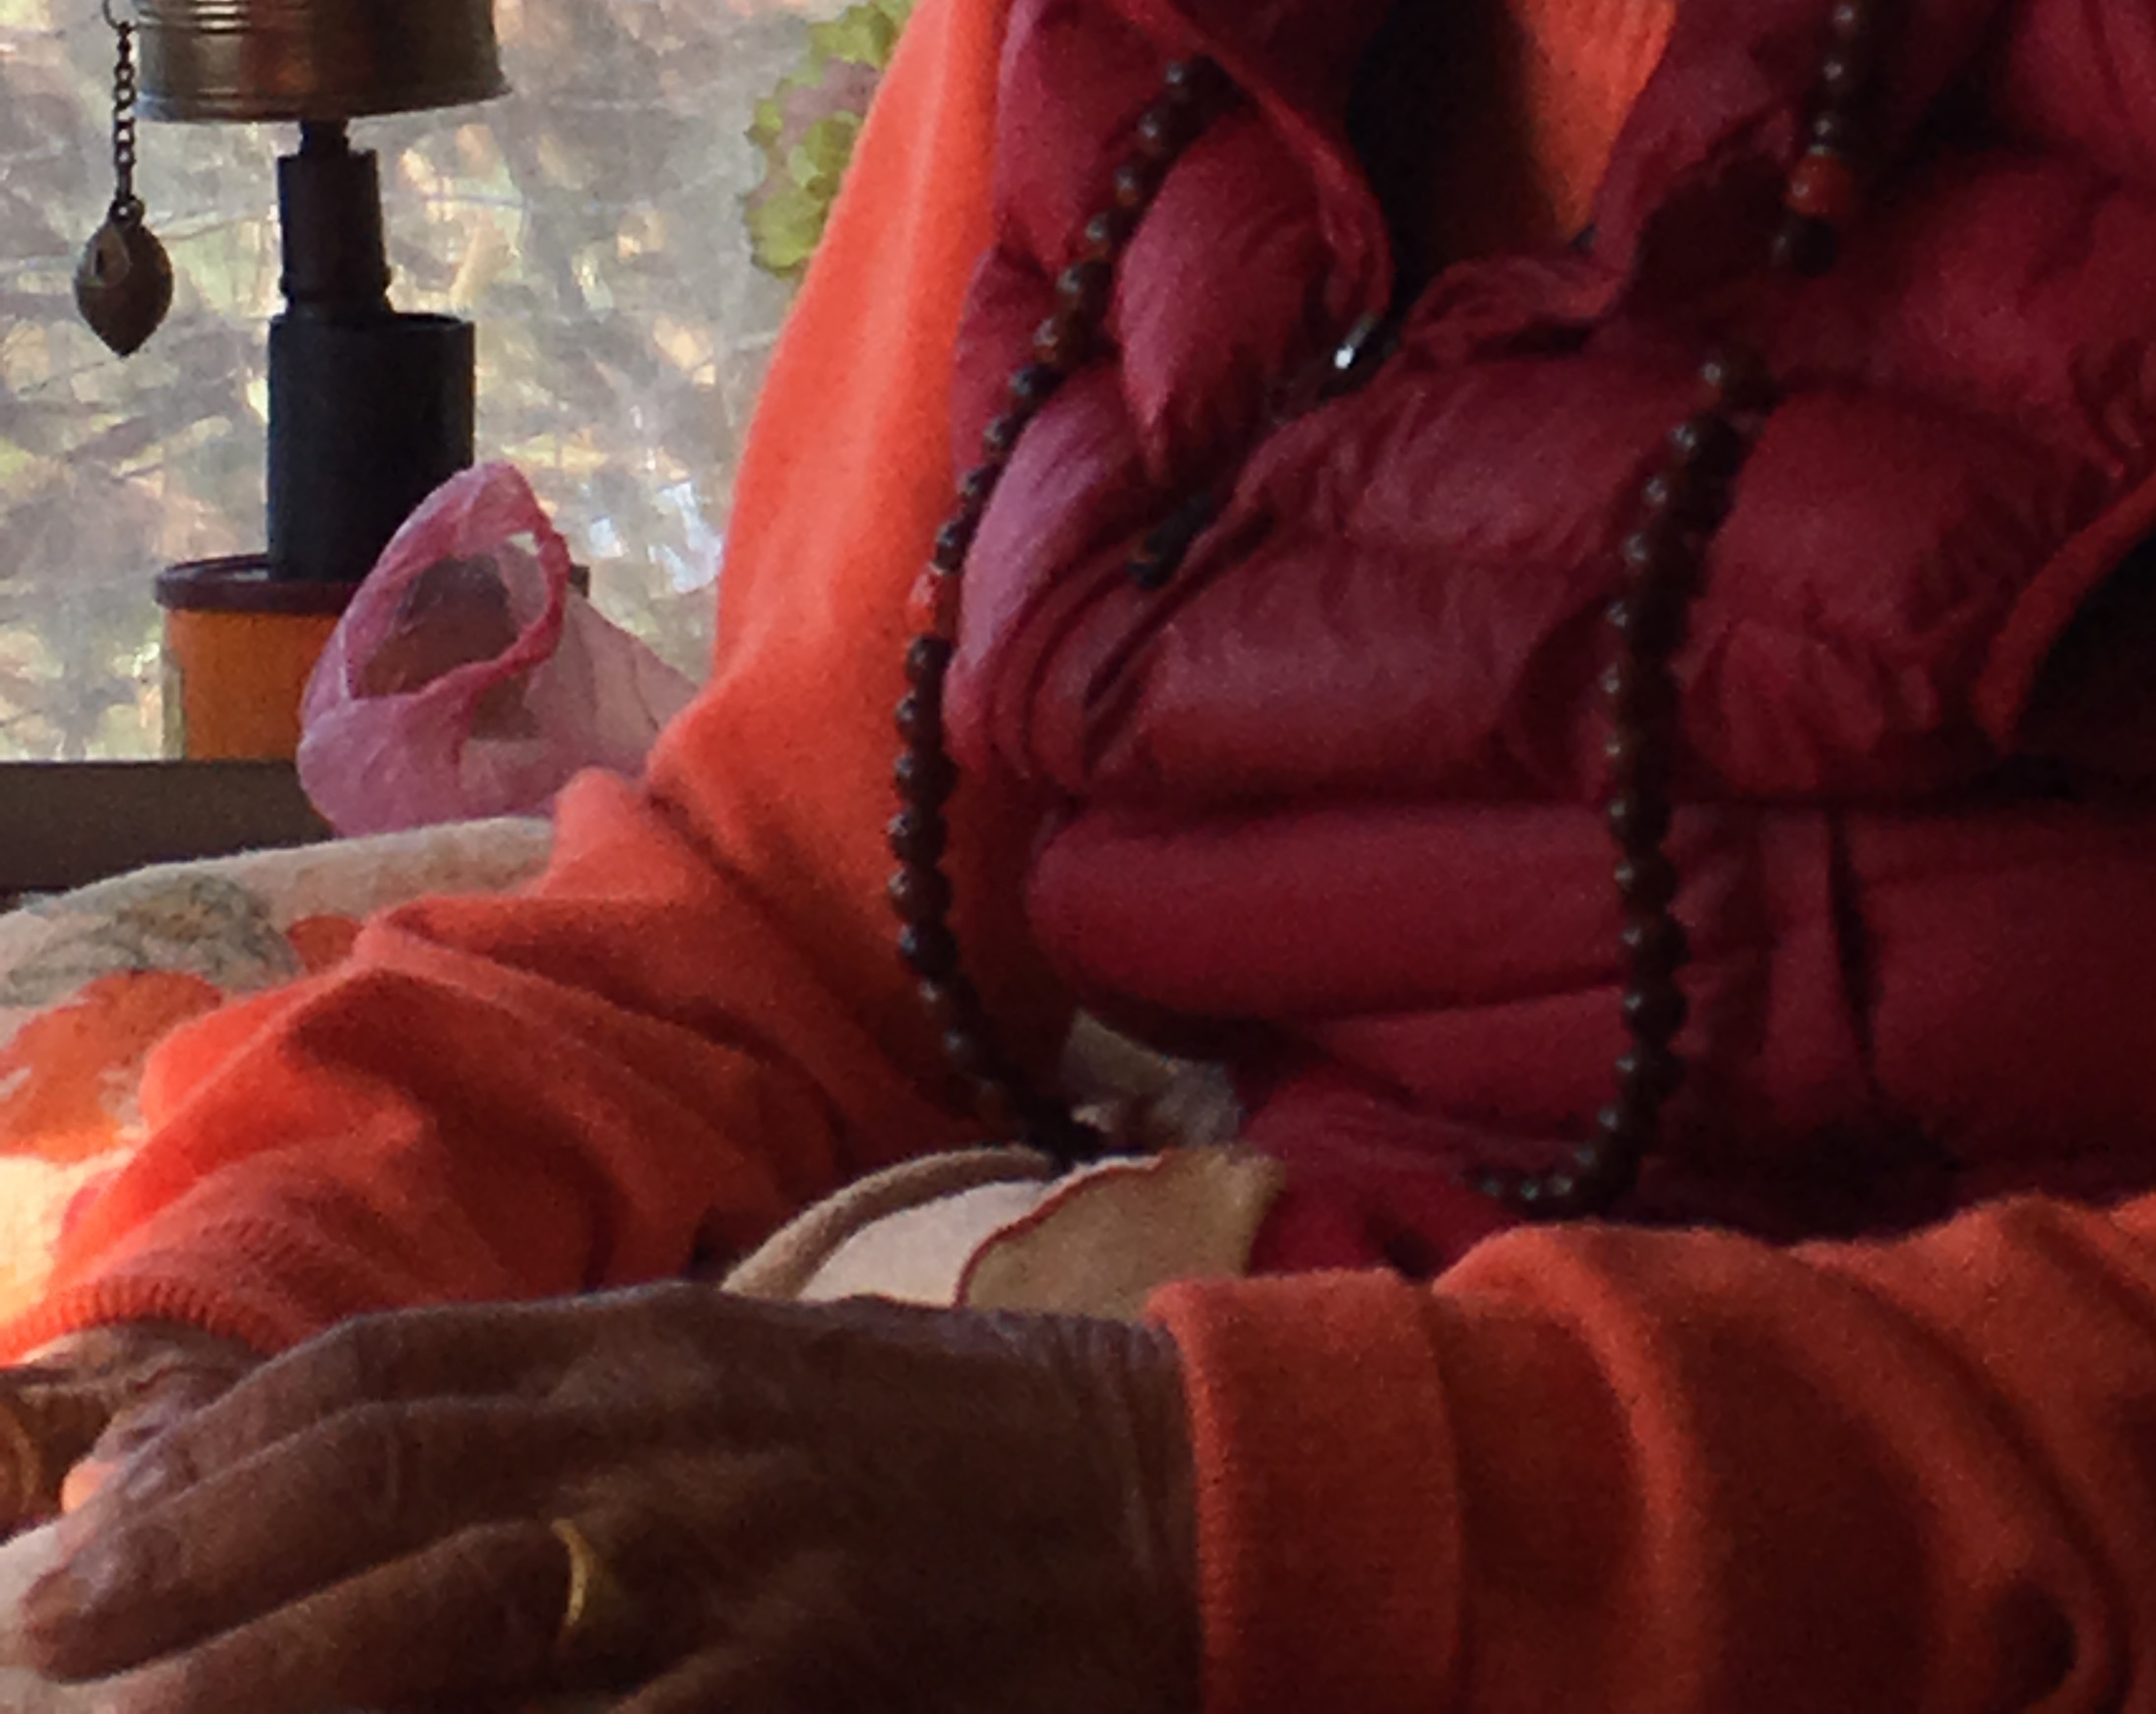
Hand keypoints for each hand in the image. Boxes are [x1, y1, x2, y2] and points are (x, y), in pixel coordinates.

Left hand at [14, 1283, 1198, 1713]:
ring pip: (451, 1620)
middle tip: (55, 1647)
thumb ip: (586, 1413)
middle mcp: (668, 1429)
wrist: (1174, 1490)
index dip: (228, 1449)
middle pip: (383, 1488)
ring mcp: (732, 1559)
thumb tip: (384, 1462)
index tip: (100, 1531)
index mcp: (657, 1344)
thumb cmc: (956, 1448)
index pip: (390, 1375)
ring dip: (278, 1683)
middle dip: (197, 1573)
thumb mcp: (762, 1385)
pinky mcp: (805, 1678)